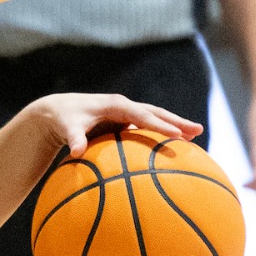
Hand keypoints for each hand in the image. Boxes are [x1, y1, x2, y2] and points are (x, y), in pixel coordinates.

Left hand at [30, 93, 201, 154]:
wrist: (58, 111)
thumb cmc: (63, 120)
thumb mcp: (67, 128)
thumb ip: (74, 138)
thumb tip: (76, 151)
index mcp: (115, 105)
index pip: (142, 115)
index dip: (159, 125)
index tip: (177, 134)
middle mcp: (124, 106)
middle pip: (156, 112)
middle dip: (176, 121)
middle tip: (198, 130)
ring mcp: (126, 113)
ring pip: (155, 117)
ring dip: (174, 125)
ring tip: (195, 136)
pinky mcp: (125, 121)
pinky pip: (147, 126)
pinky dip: (162, 132)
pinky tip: (174, 145)